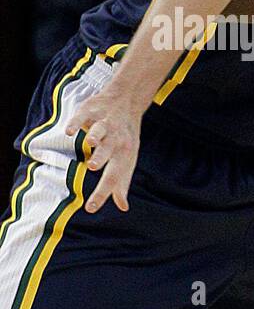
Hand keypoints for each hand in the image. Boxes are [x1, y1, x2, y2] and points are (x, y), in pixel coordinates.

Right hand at [65, 83, 142, 212]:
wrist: (128, 100)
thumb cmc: (125, 136)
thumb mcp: (128, 159)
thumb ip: (122, 182)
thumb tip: (123, 207)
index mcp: (124, 154)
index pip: (115, 176)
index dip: (103, 192)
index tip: (90, 208)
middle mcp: (116, 139)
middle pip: (109, 150)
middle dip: (102, 157)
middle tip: (93, 167)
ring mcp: (105, 123)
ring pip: (100, 130)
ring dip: (96, 136)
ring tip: (90, 144)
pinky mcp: (92, 109)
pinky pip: (83, 115)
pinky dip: (76, 122)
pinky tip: (70, 131)